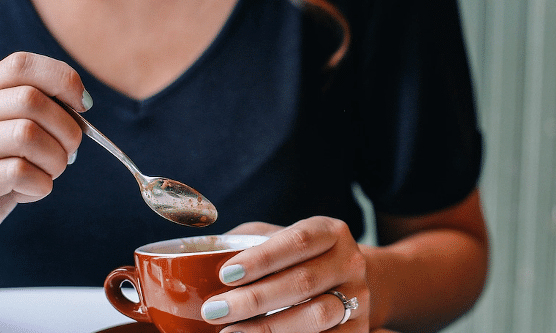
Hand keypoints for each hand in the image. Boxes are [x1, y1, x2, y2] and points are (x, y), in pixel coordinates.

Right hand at [0, 52, 87, 277]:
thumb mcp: (5, 145)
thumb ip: (35, 122)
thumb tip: (80, 110)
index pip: (21, 64)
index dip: (63, 80)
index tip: (82, 107)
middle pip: (31, 100)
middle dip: (67, 130)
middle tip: (67, 155)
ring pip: (26, 134)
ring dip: (55, 160)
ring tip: (47, 176)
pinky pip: (16, 172)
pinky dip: (40, 185)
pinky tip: (30, 193)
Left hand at [203, 216, 370, 332]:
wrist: (346, 282)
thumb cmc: (296, 260)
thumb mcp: (276, 239)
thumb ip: (245, 242)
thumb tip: (196, 256)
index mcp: (331, 232)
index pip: (298, 241)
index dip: (262, 258)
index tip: (225, 274)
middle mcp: (351, 262)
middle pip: (303, 281)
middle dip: (254, 299)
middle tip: (213, 310)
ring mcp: (359, 298)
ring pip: (316, 315)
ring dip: (269, 327)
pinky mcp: (358, 329)